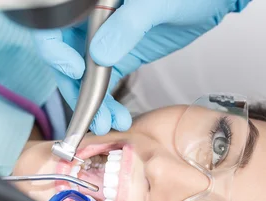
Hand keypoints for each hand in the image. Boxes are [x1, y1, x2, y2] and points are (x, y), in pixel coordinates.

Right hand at [35, 0, 250, 134]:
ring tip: (108, 123)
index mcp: (89, 2)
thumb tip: (98, 54)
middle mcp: (90, 20)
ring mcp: (104, 39)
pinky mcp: (120, 56)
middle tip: (93, 114)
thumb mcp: (155, 2)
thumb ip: (126, 25)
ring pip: (85, 76)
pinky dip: (107, 102)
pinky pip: (104, 82)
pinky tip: (115, 117)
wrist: (212, 0)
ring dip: (93, 103)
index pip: (52, 27)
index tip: (75, 70)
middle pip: (65, 58)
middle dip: (78, 89)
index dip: (55, 50)